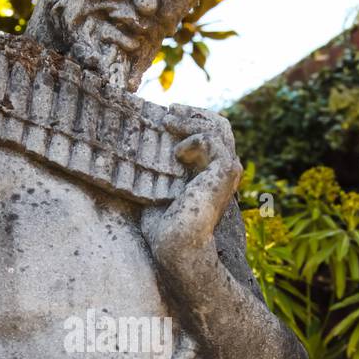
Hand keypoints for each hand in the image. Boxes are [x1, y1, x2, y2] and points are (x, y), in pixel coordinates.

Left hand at [141, 107, 241, 273]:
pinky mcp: (224, 173)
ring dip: (190, 119)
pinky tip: (175, 154)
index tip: (167, 115)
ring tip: (167, 121)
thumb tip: (132, 148)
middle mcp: (222, 171)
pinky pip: (211, 140)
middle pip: (219, 125)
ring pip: (218, 127)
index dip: (192, 120)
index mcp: (210, 173)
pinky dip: (192, 139)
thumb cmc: (162, 228)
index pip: (211, 134)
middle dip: (194, 113)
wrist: (175, 248)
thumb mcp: (156, 189)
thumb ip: (157, 168)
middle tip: (169, 110)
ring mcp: (226, 171)